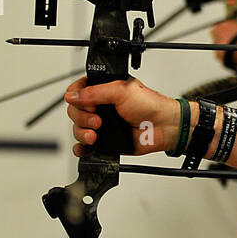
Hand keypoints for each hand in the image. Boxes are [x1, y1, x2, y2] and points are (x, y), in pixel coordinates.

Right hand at [64, 77, 179, 156]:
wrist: (164, 127)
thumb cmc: (150, 105)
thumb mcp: (121, 91)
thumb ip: (95, 92)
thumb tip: (72, 96)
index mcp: (104, 90)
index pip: (77, 91)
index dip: (76, 98)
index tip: (86, 104)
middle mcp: (101, 107)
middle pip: (74, 111)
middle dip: (81, 118)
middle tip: (97, 121)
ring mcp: (102, 124)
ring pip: (77, 129)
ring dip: (82, 133)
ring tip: (96, 134)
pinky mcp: (105, 140)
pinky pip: (84, 146)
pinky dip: (81, 147)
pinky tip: (87, 146)